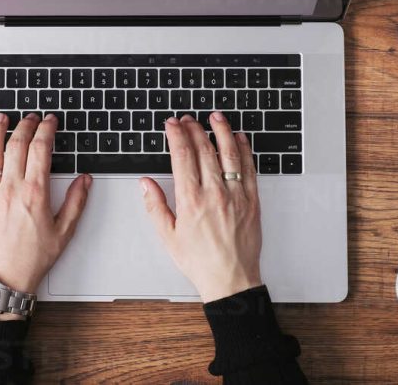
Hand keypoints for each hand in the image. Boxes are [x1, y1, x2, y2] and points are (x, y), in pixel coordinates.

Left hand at [0, 112, 91, 303]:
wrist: (4, 281)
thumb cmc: (33, 259)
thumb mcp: (64, 231)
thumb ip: (76, 202)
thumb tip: (85, 179)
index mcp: (34, 192)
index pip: (40, 149)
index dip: (46, 130)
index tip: (49, 121)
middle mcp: (10, 189)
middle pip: (16, 145)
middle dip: (25, 125)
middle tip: (30, 117)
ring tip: (1, 119)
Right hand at [140, 113, 261, 302]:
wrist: (231, 281)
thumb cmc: (199, 261)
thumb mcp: (168, 236)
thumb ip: (155, 206)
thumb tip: (145, 183)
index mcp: (191, 200)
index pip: (183, 157)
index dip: (177, 135)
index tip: (172, 123)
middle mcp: (214, 194)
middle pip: (204, 150)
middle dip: (195, 128)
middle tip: (188, 118)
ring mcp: (236, 196)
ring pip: (229, 154)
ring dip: (221, 131)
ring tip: (215, 117)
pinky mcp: (252, 201)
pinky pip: (250, 169)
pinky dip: (245, 151)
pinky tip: (239, 139)